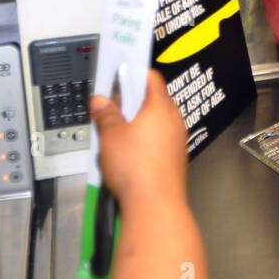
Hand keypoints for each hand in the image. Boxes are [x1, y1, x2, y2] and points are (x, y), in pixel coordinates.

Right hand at [89, 69, 188, 205]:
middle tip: (110, 110)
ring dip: (135, 124)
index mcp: (160, 106)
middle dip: (129, 103)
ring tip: (115, 136)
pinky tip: (127, 155)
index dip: (132, 73)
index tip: (119, 73)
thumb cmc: (137, 170)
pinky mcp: (174, 157)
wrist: (154, 206)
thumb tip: (101, 101)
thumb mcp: (110, 136)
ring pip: (153, 122)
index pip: (150, 77)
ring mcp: (176, 139)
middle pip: (151, 100)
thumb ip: (105, 114)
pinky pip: (157, 141)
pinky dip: (143, 142)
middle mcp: (173, 120)